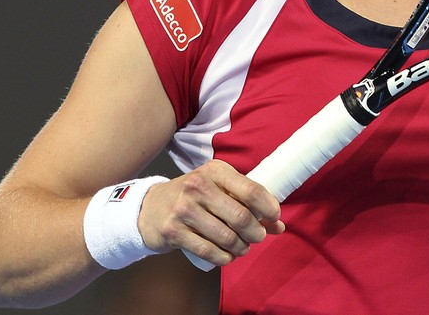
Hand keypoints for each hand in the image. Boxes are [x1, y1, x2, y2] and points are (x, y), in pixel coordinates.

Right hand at [138, 160, 284, 266]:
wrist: (150, 207)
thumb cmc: (193, 197)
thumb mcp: (218, 189)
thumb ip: (247, 203)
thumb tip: (278, 225)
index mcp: (215, 170)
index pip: (251, 190)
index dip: (268, 207)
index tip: (275, 217)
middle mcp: (198, 186)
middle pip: (241, 216)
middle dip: (257, 232)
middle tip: (259, 237)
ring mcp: (184, 209)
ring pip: (226, 236)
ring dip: (241, 247)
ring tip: (243, 247)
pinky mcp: (173, 231)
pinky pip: (208, 250)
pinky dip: (224, 257)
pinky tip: (228, 256)